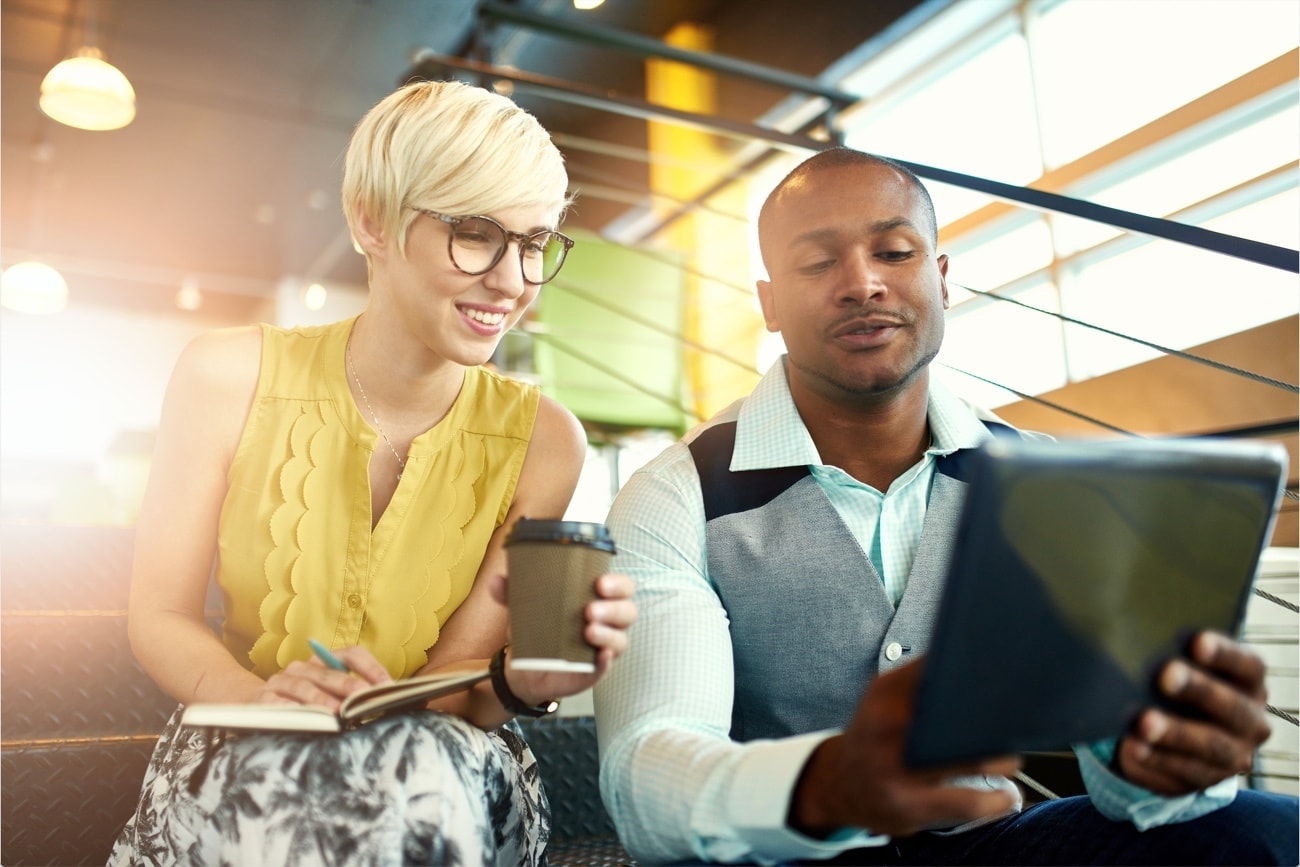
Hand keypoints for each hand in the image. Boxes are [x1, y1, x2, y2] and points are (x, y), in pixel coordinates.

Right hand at [254, 644, 393, 710]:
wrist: (251, 702)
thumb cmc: (301, 700)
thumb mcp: (326, 693)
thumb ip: (350, 695)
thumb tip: (383, 701)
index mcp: (323, 661)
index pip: (351, 654)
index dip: (371, 667)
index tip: (387, 685)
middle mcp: (302, 667)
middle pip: (329, 673)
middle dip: (349, 685)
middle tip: (364, 699)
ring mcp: (281, 681)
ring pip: (303, 687)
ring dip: (321, 699)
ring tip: (336, 712)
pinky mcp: (262, 698)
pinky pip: (276, 702)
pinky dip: (289, 708)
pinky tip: (302, 716)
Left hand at [489, 571, 636, 705]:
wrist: (523, 667)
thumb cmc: (535, 628)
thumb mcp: (523, 607)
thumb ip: (511, 592)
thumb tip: (496, 580)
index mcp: (597, 599)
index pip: (622, 588)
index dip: (619, 584)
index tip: (600, 582)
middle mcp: (607, 622)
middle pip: (627, 612)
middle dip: (613, 609)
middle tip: (590, 609)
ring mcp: (602, 647)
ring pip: (620, 640)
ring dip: (609, 634)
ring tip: (588, 630)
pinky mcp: (594, 670)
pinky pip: (606, 667)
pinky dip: (605, 661)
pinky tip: (599, 656)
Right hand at [791, 658, 1020, 837]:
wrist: (838, 784)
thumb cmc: (875, 737)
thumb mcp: (887, 699)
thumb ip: (925, 681)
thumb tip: (986, 663)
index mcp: (886, 691)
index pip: (943, 671)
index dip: (980, 676)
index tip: (1004, 682)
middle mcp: (888, 726)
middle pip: (963, 716)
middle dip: (996, 723)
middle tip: (1012, 724)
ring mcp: (895, 768)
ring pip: (975, 760)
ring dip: (1002, 761)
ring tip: (1006, 761)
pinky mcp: (907, 806)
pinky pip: (970, 803)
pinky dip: (997, 800)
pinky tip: (1005, 795)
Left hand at [1112, 631, 1270, 794]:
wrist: (1178, 733)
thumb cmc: (1178, 685)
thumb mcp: (1183, 670)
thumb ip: (1172, 656)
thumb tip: (1140, 644)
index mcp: (1249, 683)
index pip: (1248, 666)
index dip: (1225, 654)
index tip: (1197, 642)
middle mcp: (1252, 721)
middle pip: (1232, 706)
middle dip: (1199, 690)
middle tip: (1167, 676)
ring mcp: (1235, 754)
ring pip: (1211, 745)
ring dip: (1176, 733)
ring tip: (1144, 723)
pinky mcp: (1208, 779)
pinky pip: (1186, 772)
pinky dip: (1158, 759)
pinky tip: (1135, 747)